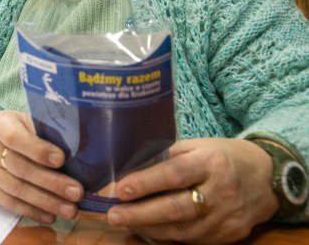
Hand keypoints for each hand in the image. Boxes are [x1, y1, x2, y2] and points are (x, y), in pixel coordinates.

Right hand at [0, 108, 82, 224]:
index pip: (15, 137)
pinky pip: (8, 203)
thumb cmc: (14, 127)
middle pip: (19, 167)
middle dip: (50, 182)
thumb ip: (45, 131)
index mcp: (0, 125)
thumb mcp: (26, 120)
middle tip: (76, 192)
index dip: (37, 149)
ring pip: (15, 189)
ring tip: (69, 209)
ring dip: (45, 202)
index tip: (61, 159)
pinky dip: (31, 211)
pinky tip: (51, 215)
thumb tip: (78, 149)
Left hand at [106, 138, 278, 243]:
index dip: (145, 183)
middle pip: (176, 208)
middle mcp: (222, 192)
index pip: (174, 174)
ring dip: (149, 228)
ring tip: (125, 222)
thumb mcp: (197, 146)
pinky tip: (149, 230)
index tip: (120, 189)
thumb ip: (167, 156)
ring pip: (183, 230)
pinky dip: (167, 236)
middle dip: (140, 214)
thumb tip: (129, 170)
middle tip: (113, 215)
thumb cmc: (223, 156)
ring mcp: (227, 217)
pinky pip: (193, 240)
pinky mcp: (230, 235)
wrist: (268, 178)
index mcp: (212, 162)